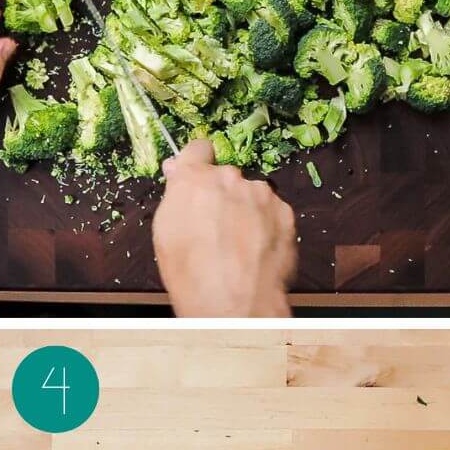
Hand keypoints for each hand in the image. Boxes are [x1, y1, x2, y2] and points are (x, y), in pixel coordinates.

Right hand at [152, 139, 295, 316]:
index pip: (197, 149)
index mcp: (194, 179)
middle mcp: (230, 179)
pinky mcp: (284, 212)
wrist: (234, 301)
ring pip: (251, 195)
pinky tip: (255, 251)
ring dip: (245, 211)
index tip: (196, 173)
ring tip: (237, 246)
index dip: (196, 162)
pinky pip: (272, 212)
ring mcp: (260, 194)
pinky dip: (265, 226)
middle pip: (225, 178)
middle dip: (221, 196)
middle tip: (214, 228)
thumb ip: (174, 195)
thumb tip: (177, 172)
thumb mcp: (165, 232)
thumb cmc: (192, 273)